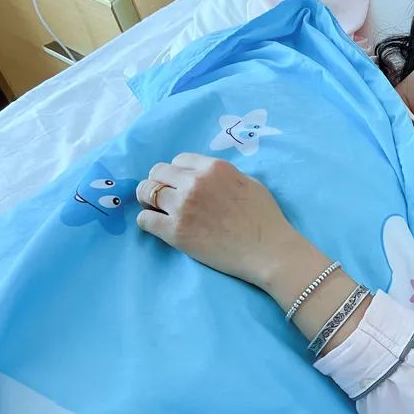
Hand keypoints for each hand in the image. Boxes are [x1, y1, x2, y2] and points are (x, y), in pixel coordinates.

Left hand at [135, 153, 301, 288]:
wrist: (269, 252)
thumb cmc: (266, 219)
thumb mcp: (249, 183)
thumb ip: (224, 176)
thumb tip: (206, 177)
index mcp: (214, 168)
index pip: (179, 161)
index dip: (178, 173)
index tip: (181, 185)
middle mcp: (194, 182)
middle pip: (157, 172)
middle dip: (158, 182)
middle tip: (164, 197)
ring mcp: (183, 207)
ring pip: (146, 193)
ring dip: (148, 201)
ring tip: (156, 210)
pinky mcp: (175, 232)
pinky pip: (145, 220)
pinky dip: (147, 221)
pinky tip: (157, 226)